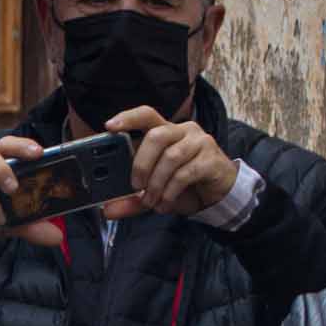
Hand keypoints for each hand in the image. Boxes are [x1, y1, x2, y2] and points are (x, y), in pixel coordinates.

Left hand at [109, 107, 239, 222]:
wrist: (217, 195)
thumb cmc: (184, 186)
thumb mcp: (154, 193)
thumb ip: (132, 200)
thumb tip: (108, 211)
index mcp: (166, 132)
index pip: (147, 115)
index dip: (129, 118)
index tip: (109, 126)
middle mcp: (183, 131)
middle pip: (156, 136)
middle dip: (141, 163)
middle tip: (135, 186)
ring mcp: (199, 142)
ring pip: (171, 157)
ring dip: (156, 184)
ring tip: (151, 201)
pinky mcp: (211, 159)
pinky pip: (185, 173)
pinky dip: (170, 192)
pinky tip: (165, 204)